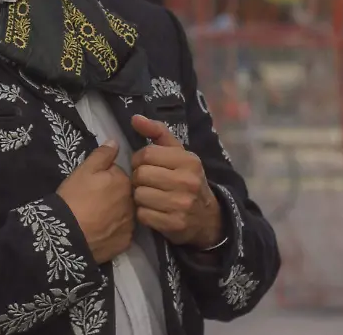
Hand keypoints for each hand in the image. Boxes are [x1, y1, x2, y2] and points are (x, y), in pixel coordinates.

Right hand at [56, 140, 135, 263]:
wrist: (67, 235)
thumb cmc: (75, 197)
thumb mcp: (84, 170)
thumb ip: (102, 154)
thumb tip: (116, 142)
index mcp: (125, 182)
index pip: (119, 175)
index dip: (105, 178)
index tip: (93, 184)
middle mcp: (133, 203)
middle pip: (124, 194)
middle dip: (114, 195)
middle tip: (93, 201)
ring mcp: (131, 225)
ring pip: (125, 213)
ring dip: (115, 213)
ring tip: (96, 218)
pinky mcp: (125, 242)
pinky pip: (122, 232)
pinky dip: (114, 231)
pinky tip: (101, 231)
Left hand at [130, 115, 222, 248]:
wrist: (207, 217)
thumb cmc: (186, 179)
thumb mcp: (178, 153)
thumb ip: (156, 132)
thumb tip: (134, 117)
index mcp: (188, 160)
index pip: (147, 154)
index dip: (138, 160)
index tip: (143, 165)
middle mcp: (187, 181)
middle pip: (141, 175)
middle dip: (138, 179)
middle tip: (145, 182)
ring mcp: (182, 204)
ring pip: (139, 195)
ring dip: (139, 197)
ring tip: (149, 196)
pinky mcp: (174, 224)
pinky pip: (143, 215)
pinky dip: (143, 213)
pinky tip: (152, 211)